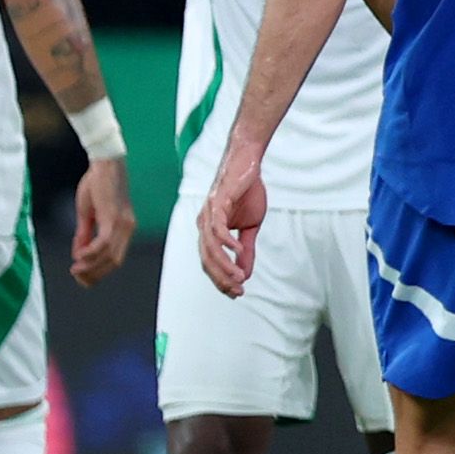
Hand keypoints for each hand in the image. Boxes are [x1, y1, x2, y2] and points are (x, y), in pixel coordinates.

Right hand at [69, 156, 134, 285]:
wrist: (103, 163)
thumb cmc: (97, 184)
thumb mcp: (88, 213)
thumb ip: (84, 234)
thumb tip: (78, 254)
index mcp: (124, 228)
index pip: (115, 258)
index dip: (99, 271)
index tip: (83, 277)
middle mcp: (128, 229)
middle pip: (114, 262)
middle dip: (95, 273)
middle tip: (77, 276)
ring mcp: (122, 224)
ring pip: (109, 256)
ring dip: (91, 266)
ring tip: (75, 269)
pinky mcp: (113, 218)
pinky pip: (103, 244)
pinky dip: (91, 253)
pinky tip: (78, 257)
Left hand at [198, 148, 266, 296]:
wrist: (248, 161)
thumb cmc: (247, 191)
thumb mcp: (250, 226)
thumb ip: (246, 249)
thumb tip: (245, 273)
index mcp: (209, 230)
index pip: (210, 262)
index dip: (221, 280)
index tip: (236, 292)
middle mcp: (204, 223)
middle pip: (207, 259)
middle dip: (221, 278)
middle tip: (238, 290)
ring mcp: (208, 212)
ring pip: (210, 247)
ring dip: (225, 265)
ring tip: (239, 277)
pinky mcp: (217, 201)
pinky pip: (217, 226)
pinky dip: (226, 241)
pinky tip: (238, 251)